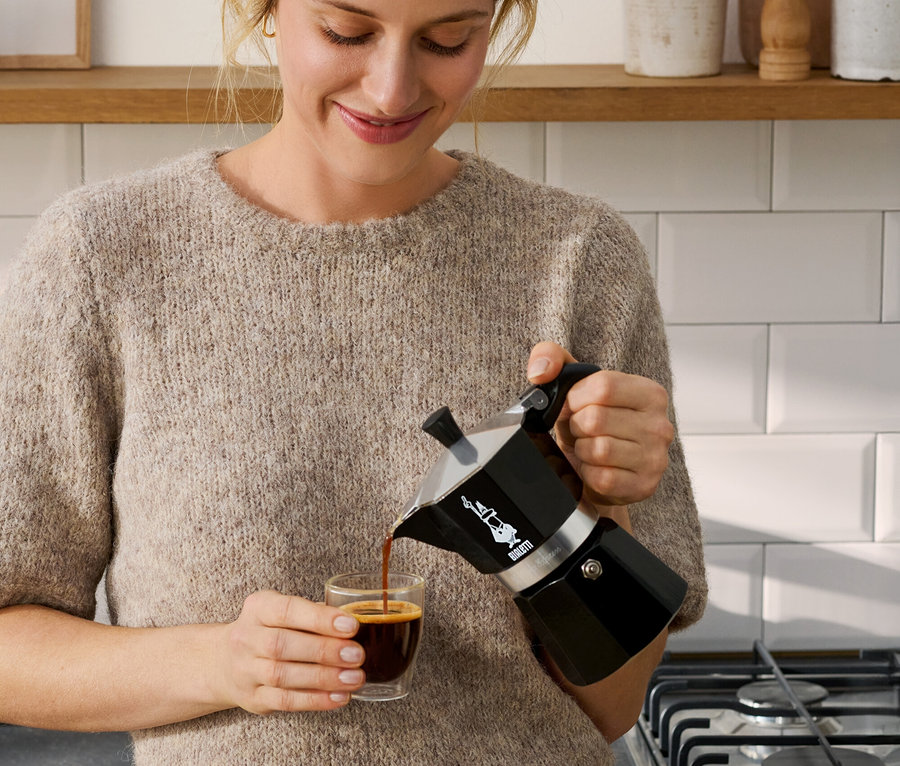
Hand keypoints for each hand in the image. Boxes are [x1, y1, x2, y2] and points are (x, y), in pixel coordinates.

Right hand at [213, 590, 365, 713]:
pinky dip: (315, 700)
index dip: (319, 618)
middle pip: (283, 645)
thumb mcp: (283, 612)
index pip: (287, 610)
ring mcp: (246, 670)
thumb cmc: (269, 630)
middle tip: (357, 655)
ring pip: (283, 676)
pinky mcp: (253, 698)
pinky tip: (339, 697)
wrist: (224, 661)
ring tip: (354, 678)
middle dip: (324, 650)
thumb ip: (314, 615)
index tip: (350, 625)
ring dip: (324, 678)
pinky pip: (285, 701)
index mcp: (258, 608)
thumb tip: (353, 623)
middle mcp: (246, 638)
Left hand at [527, 342, 673, 507]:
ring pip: (599, 450)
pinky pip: (602, 478)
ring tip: (589, 448)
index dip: (575, 398)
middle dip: (577, 426)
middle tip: (582, 431)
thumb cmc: (589, 423)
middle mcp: (660, 425)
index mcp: (650, 393)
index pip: (604, 386)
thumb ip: (551, 358)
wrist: (598, 468)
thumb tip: (540, 372)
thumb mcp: (571, 385)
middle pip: (596, 419)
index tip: (572, 406)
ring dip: (582, 451)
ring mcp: (655, 458)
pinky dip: (588, 474)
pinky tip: (595, 468)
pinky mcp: (644, 486)